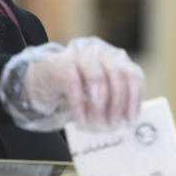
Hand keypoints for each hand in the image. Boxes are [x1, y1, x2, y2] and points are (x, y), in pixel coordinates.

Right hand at [0, 37, 144, 130]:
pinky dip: (80, 106)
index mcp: (112, 56)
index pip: (132, 73)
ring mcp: (79, 55)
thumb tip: (127, 118)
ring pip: (97, 80)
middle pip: (117, 76)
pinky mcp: (62, 64)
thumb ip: (113, 97)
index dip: (134, 97)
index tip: (131, 118)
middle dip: (117, 104)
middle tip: (112, 124)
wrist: (41, 78)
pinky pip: (75, 86)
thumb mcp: (98, 89)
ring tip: (97, 124)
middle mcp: (98, 51)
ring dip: (99, 107)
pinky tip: (81, 120)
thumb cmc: (75, 87)